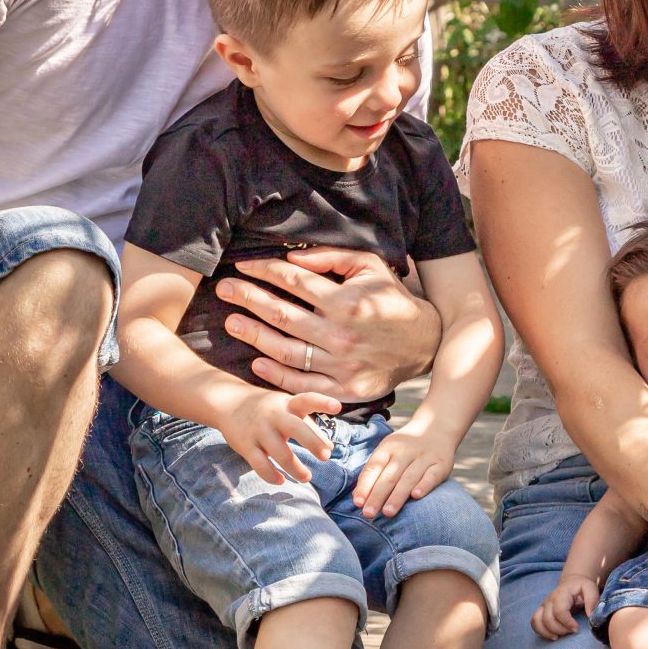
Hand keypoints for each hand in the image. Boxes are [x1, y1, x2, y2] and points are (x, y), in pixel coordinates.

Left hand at [218, 248, 440, 401]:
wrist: (425, 343)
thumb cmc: (392, 300)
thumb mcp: (370, 266)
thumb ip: (331, 258)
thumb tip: (291, 257)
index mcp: (346, 301)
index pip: (293, 281)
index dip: (263, 271)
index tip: (241, 266)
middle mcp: (341, 334)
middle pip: (281, 315)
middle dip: (247, 299)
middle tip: (223, 291)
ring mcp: (342, 366)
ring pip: (286, 351)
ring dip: (254, 336)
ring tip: (231, 324)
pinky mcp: (345, 391)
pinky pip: (303, 384)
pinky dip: (277, 375)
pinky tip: (257, 363)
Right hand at [219, 389, 341, 483]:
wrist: (228, 403)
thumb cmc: (267, 408)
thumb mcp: (287, 408)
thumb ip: (308, 425)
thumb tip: (329, 447)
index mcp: (287, 404)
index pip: (307, 399)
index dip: (322, 402)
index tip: (337, 407)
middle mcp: (274, 415)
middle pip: (295, 428)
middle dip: (312, 442)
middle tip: (326, 456)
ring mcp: (259, 430)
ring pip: (280, 453)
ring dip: (295, 468)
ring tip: (306, 477)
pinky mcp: (245, 445)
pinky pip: (260, 464)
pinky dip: (271, 475)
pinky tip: (281, 480)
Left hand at [351, 422, 456, 517]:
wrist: (437, 427)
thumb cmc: (406, 447)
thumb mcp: (388, 451)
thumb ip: (374, 472)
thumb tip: (358, 497)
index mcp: (388, 447)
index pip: (374, 467)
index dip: (365, 485)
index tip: (358, 503)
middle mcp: (405, 451)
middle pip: (389, 476)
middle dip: (378, 496)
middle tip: (369, 514)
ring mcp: (424, 457)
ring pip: (409, 478)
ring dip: (397, 496)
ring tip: (387, 512)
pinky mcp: (441, 464)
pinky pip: (432, 475)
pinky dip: (424, 485)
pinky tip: (416, 496)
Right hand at [532, 573, 598, 638]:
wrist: (572, 582)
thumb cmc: (582, 587)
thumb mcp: (591, 589)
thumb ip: (592, 601)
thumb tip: (591, 617)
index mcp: (561, 593)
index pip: (559, 611)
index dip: (567, 622)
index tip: (576, 628)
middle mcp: (549, 599)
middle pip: (547, 619)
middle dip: (560, 629)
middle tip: (572, 631)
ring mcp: (543, 605)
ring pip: (538, 621)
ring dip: (548, 632)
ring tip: (560, 636)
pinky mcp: (541, 611)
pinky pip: (534, 622)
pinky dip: (541, 631)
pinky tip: (554, 635)